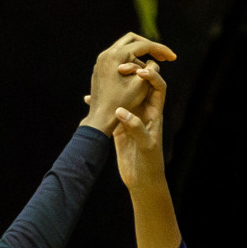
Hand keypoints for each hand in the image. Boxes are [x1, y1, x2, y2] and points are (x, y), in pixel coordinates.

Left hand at [81, 32, 176, 134]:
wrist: (100, 118)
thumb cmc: (122, 103)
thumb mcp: (141, 85)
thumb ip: (151, 69)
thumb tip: (154, 62)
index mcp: (117, 55)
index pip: (144, 46)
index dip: (161, 50)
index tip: (173, 57)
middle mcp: (107, 53)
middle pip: (132, 40)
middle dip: (149, 46)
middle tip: (162, 55)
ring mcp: (101, 60)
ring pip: (123, 47)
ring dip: (139, 54)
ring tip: (149, 67)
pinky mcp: (99, 67)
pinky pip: (116, 57)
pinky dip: (128, 60)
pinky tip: (136, 72)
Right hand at [112, 61, 167, 190]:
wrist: (141, 180)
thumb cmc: (150, 164)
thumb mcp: (145, 145)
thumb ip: (135, 127)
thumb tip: (121, 111)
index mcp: (155, 113)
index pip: (158, 86)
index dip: (151, 76)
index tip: (139, 73)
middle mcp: (144, 111)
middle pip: (141, 84)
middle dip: (132, 72)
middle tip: (120, 67)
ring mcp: (130, 117)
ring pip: (124, 94)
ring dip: (116, 84)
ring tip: (103, 77)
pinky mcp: (119, 126)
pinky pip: (109, 110)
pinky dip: (100, 104)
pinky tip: (88, 99)